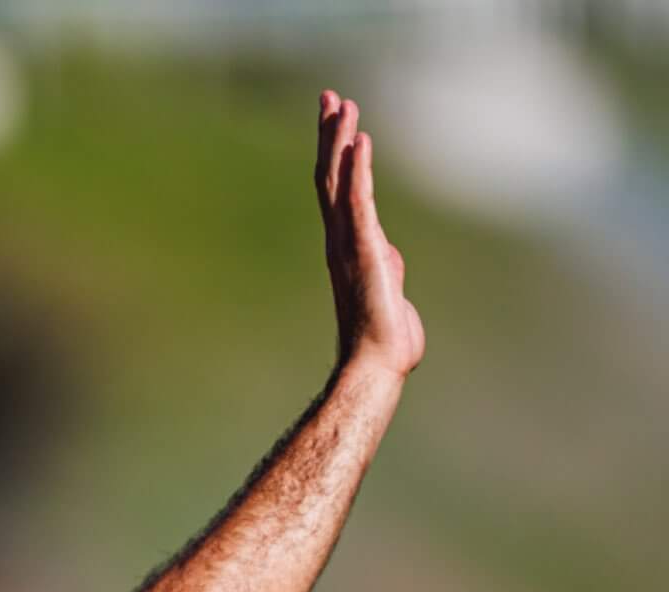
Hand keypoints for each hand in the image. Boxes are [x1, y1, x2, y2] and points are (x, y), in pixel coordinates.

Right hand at [317, 90, 424, 378]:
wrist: (376, 363)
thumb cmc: (384, 339)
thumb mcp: (390, 291)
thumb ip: (386, 267)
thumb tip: (388, 258)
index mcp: (348, 247)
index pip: (338, 191)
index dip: (336, 154)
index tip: (338, 122)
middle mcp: (340, 240)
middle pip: (331, 176)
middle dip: (331, 135)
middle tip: (331, 98)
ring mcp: (349, 243)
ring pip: (339, 181)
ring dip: (341, 140)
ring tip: (343, 105)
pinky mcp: (365, 248)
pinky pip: (359, 200)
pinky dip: (359, 169)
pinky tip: (360, 141)